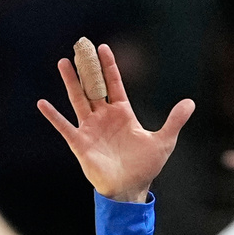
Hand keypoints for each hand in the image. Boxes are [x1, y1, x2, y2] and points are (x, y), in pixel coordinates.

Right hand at [38, 43, 193, 201]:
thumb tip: (191, 103)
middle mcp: (104, 117)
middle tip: (80, 46)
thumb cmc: (145, 166)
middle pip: (94, 87)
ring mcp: (91, 128)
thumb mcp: (163, 141)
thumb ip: (174, 120)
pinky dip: (53, 116)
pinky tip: (42, 103)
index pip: (114, 84)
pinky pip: (64, 126)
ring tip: (63, 62)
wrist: (129, 188)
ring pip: (79, 99)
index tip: (103, 48)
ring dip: (71, 82)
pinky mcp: (80, 143)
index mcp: (123, 113)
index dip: (109, 66)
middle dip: (88, 67)